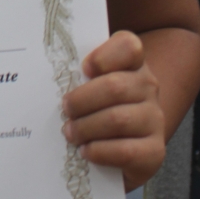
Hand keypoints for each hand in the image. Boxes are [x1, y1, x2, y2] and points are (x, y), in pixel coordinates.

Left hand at [61, 30, 164, 191]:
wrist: (127, 139)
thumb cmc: (99, 101)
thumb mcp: (91, 79)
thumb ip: (78, 69)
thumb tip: (43, 68)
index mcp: (133, 62)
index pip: (129, 46)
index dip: (104, 56)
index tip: (84, 69)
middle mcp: (149, 87)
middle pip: (115, 87)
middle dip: (82, 100)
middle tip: (65, 109)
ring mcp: (155, 119)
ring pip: (119, 120)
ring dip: (87, 128)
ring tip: (70, 132)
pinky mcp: (155, 151)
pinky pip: (127, 152)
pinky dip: (101, 152)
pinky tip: (86, 151)